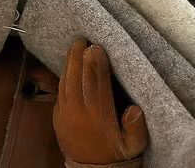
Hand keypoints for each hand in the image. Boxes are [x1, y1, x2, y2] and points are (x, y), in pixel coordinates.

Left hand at [54, 38, 147, 164]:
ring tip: (74, 47)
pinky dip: (64, 77)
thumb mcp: (133, 146)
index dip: (96, 65)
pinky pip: (60, 92)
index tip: (97, 48)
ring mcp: (66, 115)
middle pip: (77, 80)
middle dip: (79, 58)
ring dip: (69, 64)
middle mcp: (79, 114)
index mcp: (98, 118)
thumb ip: (136, 128)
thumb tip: (135, 109)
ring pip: (66, 84)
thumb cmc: (115, 154)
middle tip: (82, 41)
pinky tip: (69, 66)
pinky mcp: (57, 117)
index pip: (96, 85)